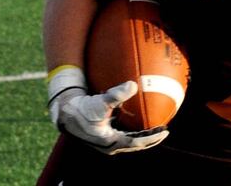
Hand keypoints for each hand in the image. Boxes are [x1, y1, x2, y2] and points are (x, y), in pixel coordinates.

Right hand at [47, 66, 168, 154]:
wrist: (65, 112)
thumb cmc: (81, 108)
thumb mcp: (100, 102)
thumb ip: (116, 94)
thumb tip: (133, 85)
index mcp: (109, 141)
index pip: (136, 142)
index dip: (152, 138)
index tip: (165, 131)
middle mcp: (109, 145)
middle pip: (136, 144)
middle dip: (151, 138)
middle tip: (164, 129)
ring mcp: (107, 142)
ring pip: (131, 140)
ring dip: (143, 135)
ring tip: (156, 126)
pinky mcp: (105, 136)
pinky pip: (125, 134)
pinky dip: (135, 129)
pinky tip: (141, 119)